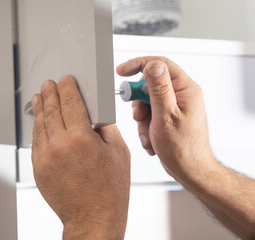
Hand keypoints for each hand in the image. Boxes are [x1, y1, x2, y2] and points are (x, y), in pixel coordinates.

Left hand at [31, 75, 129, 238]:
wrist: (93, 218)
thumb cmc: (109, 190)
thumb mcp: (119, 152)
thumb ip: (106, 128)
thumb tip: (94, 113)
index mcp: (81, 138)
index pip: (71, 103)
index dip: (68, 88)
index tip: (66, 80)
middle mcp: (59, 146)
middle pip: (52, 110)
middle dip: (50, 93)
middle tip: (48, 84)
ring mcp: (45, 158)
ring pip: (40, 125)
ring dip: (40, 108)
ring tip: (40, 97)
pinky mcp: (38, 169)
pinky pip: (35, 143)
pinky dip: (37, 129)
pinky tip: (40, 122)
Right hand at [116, 56, 217, 183]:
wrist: (190, 170)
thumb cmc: (183, 148)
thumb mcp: (165, 116)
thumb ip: (158, 89)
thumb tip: (152, 66)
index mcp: (186, 89)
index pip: (160, 64)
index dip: (138, 65)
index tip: (121, 71)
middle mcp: (182, 94)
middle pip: (149, 85)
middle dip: (139, 102)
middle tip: (138, 116)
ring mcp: (176, 106)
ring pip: (147, 101)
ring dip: (142, 119)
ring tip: (148, 134)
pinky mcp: (169, 117)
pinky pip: (150, 114)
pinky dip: (146, 127)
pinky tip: (151, 139)